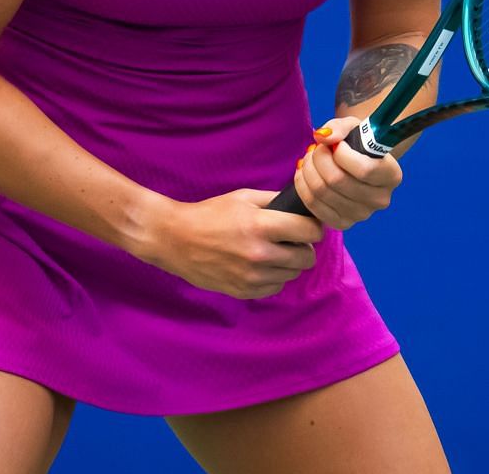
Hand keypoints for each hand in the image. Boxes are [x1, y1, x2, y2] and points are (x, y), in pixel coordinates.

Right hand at [134, 189, 323, 299]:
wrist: (175, 239)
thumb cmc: (210, 214)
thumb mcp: (243, 197)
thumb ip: (275, 201)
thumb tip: (302, 206)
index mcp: (261, 226)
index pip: (310, 232)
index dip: (312, 227)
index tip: (307, 227)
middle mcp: (260, 254)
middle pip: (306, 257)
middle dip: (303, 247)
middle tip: (290, 240)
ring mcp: (252, 277)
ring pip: (292, 274)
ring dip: (287, 263)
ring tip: (271, 252)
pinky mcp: (243, 292)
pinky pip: (275, 288)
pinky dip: (272, 278)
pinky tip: (259, 266)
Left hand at [293, 116, 402, 230]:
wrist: (357, 164)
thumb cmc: (358, 143)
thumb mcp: (353, 127)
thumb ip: (339, 127)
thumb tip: (322, 137)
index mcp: (392, 175)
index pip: (364, 169)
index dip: (342, 153)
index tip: (338, 144)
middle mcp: (380, 199)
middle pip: (337, 180)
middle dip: (319, 158)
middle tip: (318, 148)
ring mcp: (361, 214)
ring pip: (322, 191)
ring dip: (309, 169)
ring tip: (310, 158)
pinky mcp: (342, 223)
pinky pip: (313, 204)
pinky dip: (303, 185)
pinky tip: (305, 172)